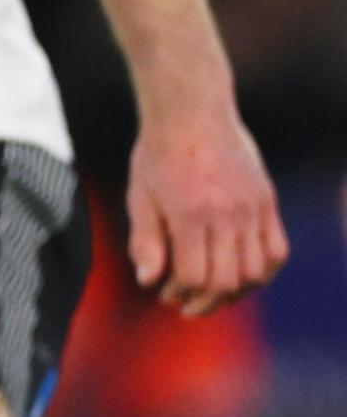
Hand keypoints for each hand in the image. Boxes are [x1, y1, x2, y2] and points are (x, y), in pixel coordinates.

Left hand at [126, 107, 287, 316]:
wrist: (191, 112)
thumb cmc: (158, 154)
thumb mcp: (139, 195)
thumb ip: (144, 240)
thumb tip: (148, 281)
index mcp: (189, 213)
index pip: (195, 275)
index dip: (180, 292)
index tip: (166, 293)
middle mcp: (226, 214)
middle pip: (227, 281)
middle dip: (206, 301)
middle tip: (187, 304)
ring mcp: (251, 208)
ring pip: (256, 272)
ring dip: (235, 292)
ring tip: (213, 293)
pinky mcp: (267, 202)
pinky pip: (277, 251)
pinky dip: (263, 272)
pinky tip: (241, 275)